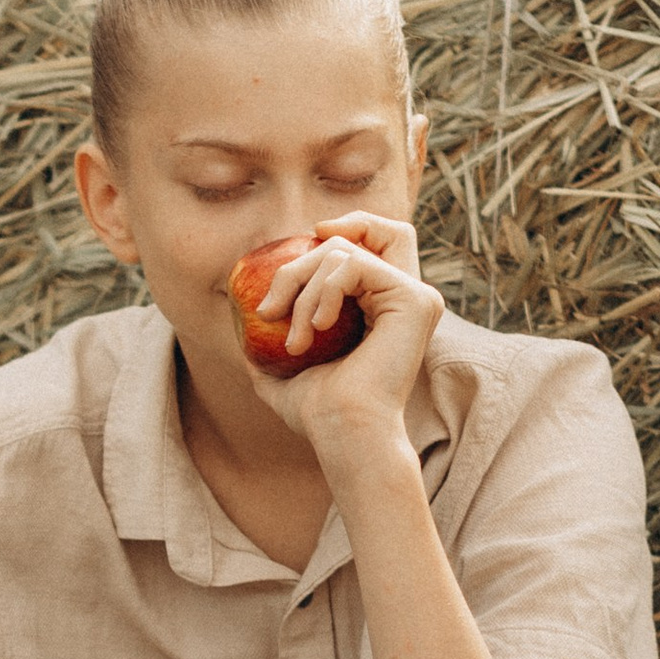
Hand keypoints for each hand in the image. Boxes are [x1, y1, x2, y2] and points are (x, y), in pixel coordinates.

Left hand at [239, 214, 443, 476]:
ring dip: (303, 291)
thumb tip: (242, 332)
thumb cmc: (318, 414)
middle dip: (297, 267)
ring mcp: (415, 296)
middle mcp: (405, 297)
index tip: (306, 237)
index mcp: (384, 307)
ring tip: (296, 341)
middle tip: (269, 312)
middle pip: (347, 242)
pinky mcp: (417, 299)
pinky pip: (356, 264)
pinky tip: (317, 328)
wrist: (343, 433)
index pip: (370, 241)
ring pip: (344, 252)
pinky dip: (324, 290)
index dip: (345, 225)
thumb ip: (267, 350)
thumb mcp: (282, 376)